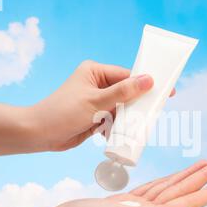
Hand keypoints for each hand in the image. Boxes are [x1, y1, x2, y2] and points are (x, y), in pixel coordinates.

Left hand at [28, 60, 174, 151]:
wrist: (39, 134)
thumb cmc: (63, 112)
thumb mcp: (96, 101)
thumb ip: (123, 92)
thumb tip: (148, 80)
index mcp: (95, 72)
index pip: (127, 76)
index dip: (146, 84)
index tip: (166, 91)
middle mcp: (97, 84)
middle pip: (127, 93)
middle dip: (136, 105)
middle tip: (153, 114)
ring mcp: (96, 102)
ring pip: (122, 109)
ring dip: (126, 119)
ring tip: (135, 127)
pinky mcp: (95, 117)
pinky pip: (114, 120)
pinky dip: (117, 127)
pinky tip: (116, 133)